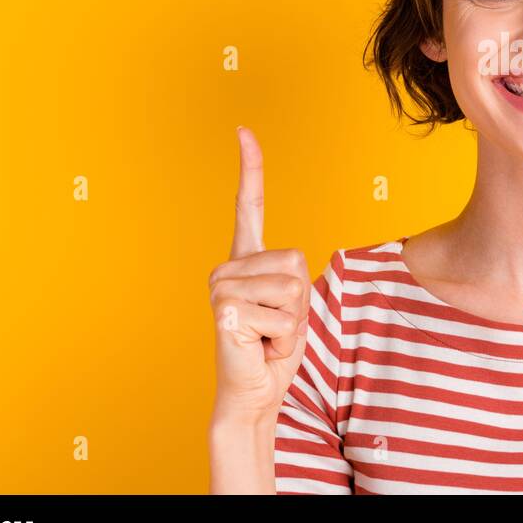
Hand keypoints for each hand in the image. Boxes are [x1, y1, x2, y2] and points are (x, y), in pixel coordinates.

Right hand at [208, 126, 310, 426]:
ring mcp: (221, 288)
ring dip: (293, 323)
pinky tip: (260, 347)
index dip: (249, 167)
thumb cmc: (273, 349)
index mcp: (244, 260)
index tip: (243, 130)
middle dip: (301, 302)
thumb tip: (291, 270)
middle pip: (297, 263)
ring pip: (292, 290)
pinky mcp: (226, 312)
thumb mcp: (292, 306)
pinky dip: (283, 339)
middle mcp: (227, 268)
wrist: (253, 392)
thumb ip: (290, 279)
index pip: (246, 204)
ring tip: (268, 336)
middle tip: (277, 325)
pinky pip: (283, 317)